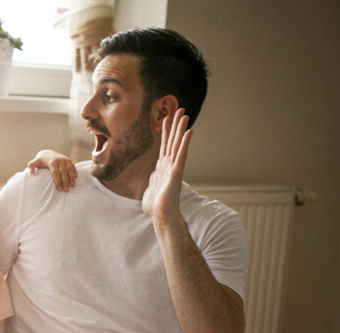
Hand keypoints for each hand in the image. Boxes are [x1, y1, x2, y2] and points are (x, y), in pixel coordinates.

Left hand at [27, 150, 76, 191]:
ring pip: (69, 169)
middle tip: (66, 190)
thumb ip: (31, 166)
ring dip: (71, 178)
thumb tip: (31, 171)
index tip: (59, 189)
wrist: (48, 153)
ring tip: (72, 186)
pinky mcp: (68, 160)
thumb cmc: (41, 161)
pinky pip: (73, 166)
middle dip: (65, 181)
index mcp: (52, 162)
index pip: (55, 173)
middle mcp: (59, 160)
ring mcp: (65, 160)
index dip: (57, 181)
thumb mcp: (35, 162)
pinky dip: (74, 172)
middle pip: (63, 172)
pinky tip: (75, 178)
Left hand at [142, 108, 191, 224]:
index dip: (166, 131)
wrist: (161, 216)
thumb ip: (152, 181)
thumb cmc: (156, 206)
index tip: (167, 118)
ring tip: (184, 114)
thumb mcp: (151, 189)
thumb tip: (152, 179)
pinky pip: (181, 154)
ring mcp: (173, 167)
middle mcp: (169, 164)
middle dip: (176, 125)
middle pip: (173, 140)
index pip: (165, 145)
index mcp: (162, 167)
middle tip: (180, 109)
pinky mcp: (176, 172)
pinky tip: (189, 131)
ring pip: (178, 144)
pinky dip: (185, 142)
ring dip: (181, 129)